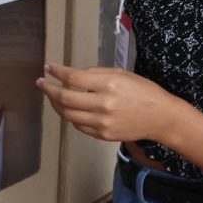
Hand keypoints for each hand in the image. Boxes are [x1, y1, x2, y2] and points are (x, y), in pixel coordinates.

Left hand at [35, 63, 178, 142]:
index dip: (57, 72)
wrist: (161, 117)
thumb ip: (96, 74)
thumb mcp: (121, 73)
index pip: (73, 77)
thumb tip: (72, 75)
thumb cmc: (142, 91)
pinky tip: (67, 108)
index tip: (48, 67)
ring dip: (55, 104)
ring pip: (67, 114)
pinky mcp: (103, 135)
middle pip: (65, 97)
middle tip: (41, 83)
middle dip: (48, 89)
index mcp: (109, 84)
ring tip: (51, 96)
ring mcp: (102, 122)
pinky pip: (78, 125)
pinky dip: (69, 116)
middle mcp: (104, 104)